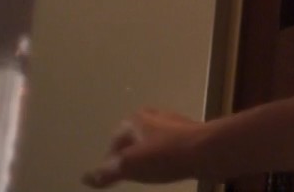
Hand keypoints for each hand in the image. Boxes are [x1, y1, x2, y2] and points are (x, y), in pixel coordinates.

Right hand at [83, 108, 206, 187]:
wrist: (208, 150)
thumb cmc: (164, 155)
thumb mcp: (129, 165)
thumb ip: (106, 172)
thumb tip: (85, 178)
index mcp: (135, 119)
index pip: (115, 141)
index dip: (111, 161)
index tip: (114, 176)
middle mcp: (154, 116)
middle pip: (134, 139)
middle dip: (131, 156)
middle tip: (131, 174)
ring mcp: (175, 123)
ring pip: (154, 142)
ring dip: (150, 157)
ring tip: (150, 173)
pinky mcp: (192, 134)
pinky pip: (171, 147)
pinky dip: (166, 158)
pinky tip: (170, 168)